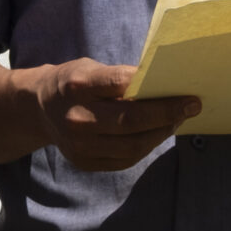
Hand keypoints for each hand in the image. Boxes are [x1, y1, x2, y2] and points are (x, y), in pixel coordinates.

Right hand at [17, 58, 200, 171]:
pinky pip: (125, 160)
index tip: (188, 95)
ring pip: (133, 146)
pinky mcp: (83, 161)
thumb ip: (120, 78)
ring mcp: (78, 144)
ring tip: (175, 122)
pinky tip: (155, 135)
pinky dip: (145, 147)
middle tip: (191, 108)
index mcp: (77, 85)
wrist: (38, 108)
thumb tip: (164, 89)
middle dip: (168, 115)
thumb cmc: (73, 83)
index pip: (126, 88)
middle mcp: (76, 117)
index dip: (161, 95)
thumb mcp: (91, 68)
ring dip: (161, 134)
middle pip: (132, 121)